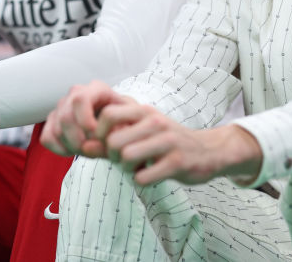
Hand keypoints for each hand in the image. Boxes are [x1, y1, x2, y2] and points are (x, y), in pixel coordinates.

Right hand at [41, 80, 131, 157]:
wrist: (121, 128)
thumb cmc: (127, 125)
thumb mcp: (128, 127)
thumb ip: (112, 136)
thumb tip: (87, 146)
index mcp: (97, 89)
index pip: (79, 99)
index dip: (84, 120)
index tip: (96, 136)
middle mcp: (76, 93)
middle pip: (65, 116)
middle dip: (78, 140)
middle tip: (93, 150)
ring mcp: (63, 106)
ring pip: (56, 129)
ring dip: (72, 146)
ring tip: (88, 151)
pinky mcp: (53, 121)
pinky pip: (47, 137)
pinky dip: (59, 148)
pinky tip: (74, 150)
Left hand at [94, 103, 260, 185]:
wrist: (208, 151)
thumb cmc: (165, 142)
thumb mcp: (140, 133)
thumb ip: (111, 140)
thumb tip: (83, 147)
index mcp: (143, 111)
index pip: (107, 115)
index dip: (100, 133)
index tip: (107, 144)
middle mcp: (154, 121)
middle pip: (113, 141)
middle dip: (113, 156)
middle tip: (124, 159)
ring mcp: (167, 141)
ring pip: (126, 157)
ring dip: (126, 169)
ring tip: (137, 167)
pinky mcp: (177, 162)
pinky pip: (143, 177)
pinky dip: (141, 180)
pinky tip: (149, 176)